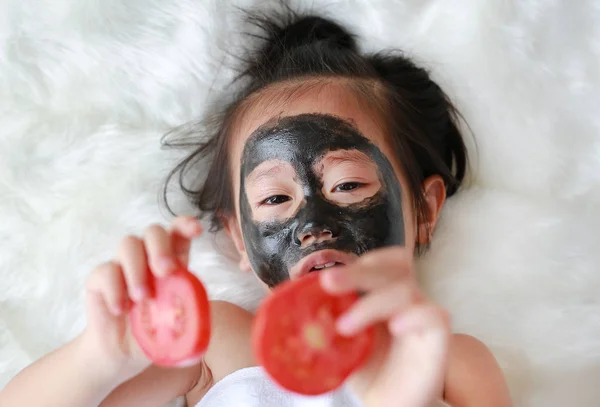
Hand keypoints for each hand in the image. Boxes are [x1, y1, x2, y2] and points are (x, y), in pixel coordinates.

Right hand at [82, 216, 202, 381]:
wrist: (123, 352)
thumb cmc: (156, 330)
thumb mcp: (178, 324)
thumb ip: (190, 317)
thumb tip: (203, 320)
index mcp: (172, 259)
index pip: (179, 231)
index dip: (186, 225)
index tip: (196, 230)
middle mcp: (147, 255)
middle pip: (154, 231)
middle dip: (161, 247)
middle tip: (166, 271)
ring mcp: (122, 263)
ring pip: (128, 244)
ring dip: (137, 269)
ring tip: (142, 298)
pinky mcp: (100, 278)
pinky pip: (105, 270)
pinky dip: (115, 290)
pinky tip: (120, 310)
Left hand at [320, 247, 450, 406]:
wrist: (388, 403)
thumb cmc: (368, 370)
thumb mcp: (337, 344)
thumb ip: (320, 325)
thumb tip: (279, 311)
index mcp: (384, 293)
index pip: (381, 262)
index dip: (359, 264)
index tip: (327, 278)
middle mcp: (406, 298)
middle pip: (391, 268)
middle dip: (357, 273)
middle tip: (328, 282)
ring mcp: (422, 315)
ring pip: (405, 290)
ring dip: (371, 303)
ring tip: (345, 327)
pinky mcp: (437, 336)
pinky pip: (433, 315)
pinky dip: (414, 315)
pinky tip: (395, 326)